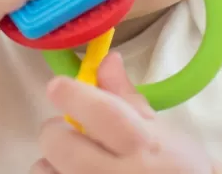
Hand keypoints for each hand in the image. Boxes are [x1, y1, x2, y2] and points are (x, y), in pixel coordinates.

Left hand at [31, 52, 215, 173]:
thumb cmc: (177, 167)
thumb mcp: (159, 129)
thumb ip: (125, 95)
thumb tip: (107, 59)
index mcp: (141, 144)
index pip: (101, 113)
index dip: (73, 95)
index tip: (57, 86)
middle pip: (60, 143)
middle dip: (57, 131)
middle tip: (70, 132)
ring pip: (44, 169)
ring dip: (51, 162)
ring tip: (71, 163)